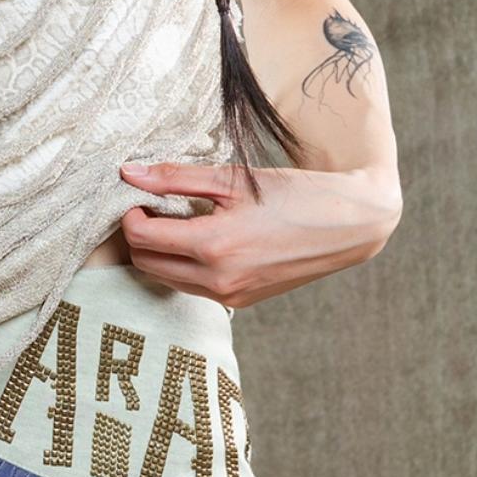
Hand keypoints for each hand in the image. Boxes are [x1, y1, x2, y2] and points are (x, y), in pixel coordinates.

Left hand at [116, 157, 403, 307]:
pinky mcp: (241, 303)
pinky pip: (194, 288)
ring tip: (180, 222)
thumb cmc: (294, 194)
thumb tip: (129, 173)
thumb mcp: (233, 179)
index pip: (142, 239)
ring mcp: (230, 297)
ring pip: (167, 279)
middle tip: (155, 209)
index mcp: (214, 246)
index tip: (139, 198)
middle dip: (140, 236)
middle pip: (147, 264)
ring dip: (161, 253)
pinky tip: (204, 241)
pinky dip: (185, 266)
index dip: (130, 216)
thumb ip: (176, 177)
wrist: (348, 225)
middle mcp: (218, 280)